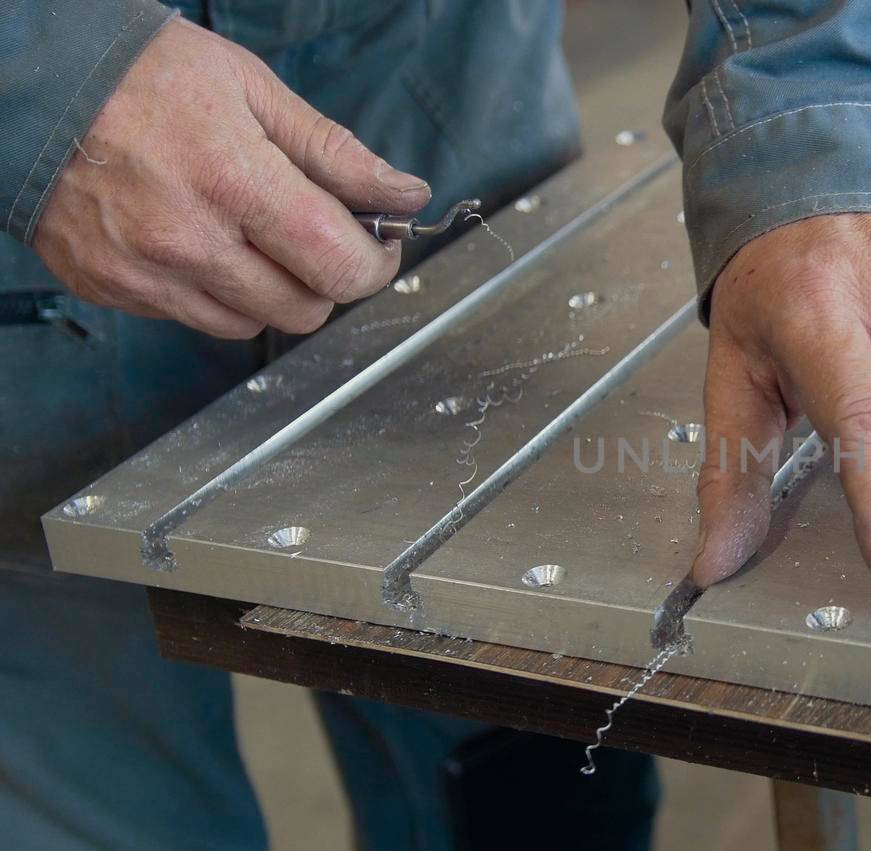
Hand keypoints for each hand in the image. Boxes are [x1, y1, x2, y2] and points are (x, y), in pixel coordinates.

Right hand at [33, 18, 430, 338]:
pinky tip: (207, 242)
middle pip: (303, 308)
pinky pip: (196, 318)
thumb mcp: (251, 88)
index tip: (379, 241)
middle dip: (327, 277)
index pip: (337, 263)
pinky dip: (218, 293)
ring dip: (273, 291)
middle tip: (318, 235)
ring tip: (256, 234)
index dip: (375, 260)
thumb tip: (401, 192)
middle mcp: (188, 240)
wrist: (30, 84)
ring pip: (253, 324)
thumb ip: (333, 151)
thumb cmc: (141, 74)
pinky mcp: (114, 289)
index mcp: (233, 181)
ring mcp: (146, 273)